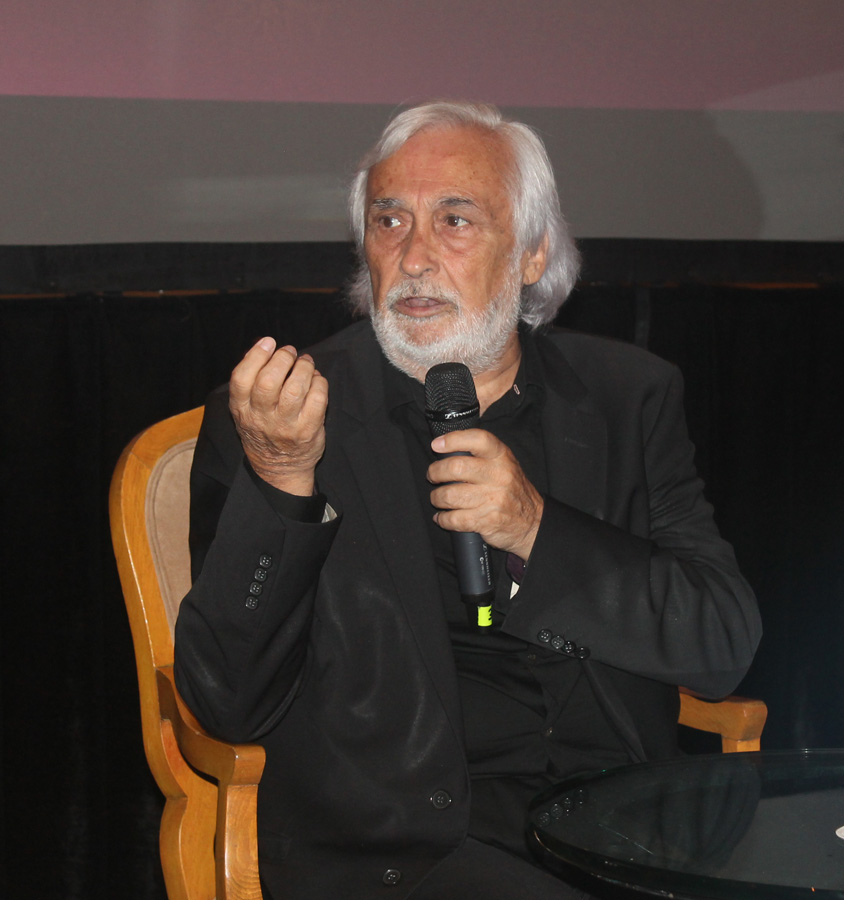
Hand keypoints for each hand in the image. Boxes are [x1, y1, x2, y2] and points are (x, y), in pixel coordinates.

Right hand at [229, 337, 327, 494]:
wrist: (279, 468)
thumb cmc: (263, 430)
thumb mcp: (246, 409)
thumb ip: (251, 380)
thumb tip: (263, 345)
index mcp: (241, 410)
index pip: (241, 379)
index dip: (255, 356)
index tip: (268, 343)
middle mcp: (261, 418)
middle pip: (269, 381)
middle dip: (282, 359)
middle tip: (290, 352)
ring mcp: (285, 426)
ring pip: (296, 388)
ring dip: (304, 368)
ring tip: (305, 363)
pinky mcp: (308, 431)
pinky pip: (318, 399)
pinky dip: (320, 383)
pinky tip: (316, 380)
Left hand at [427, 429, 543, 559]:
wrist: (533, 522)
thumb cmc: (511, 490)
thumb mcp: (504, 464)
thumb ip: (480, 454)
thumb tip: (444, 448)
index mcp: (502, 457)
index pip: (478, 439)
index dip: (453, 439)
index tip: (436, 445)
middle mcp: (499, 475)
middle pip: (455, 467)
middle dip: (435, 472)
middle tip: (433, 476)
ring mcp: (493, 499)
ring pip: (450, 495)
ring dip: (437, 498)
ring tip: (438, 498)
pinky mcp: (487, 521)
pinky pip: (454, 519)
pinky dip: (443, 519)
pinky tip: (443, 517)